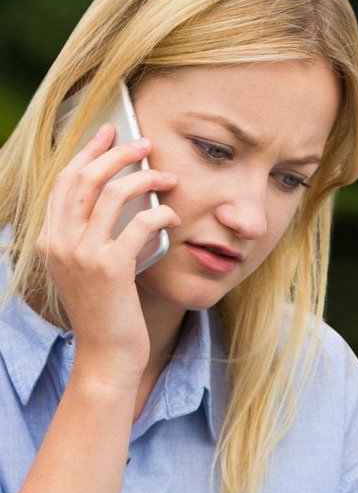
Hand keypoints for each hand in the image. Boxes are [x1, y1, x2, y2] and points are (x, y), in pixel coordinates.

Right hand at [35, 123, 180, 386]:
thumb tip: (120, 199)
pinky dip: (160, 215)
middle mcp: (59, 244)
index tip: (109, 133)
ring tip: (168, 177)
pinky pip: (139, 225)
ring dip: (145, 179)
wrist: (105, 358)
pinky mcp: (110, 269)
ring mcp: (82, 255)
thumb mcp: (86, 273)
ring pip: (112, 195)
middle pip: (85, 178)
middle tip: (145, 144)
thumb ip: (90, 239)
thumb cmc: (105, 317)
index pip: (64, 182)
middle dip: (117, 153)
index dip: (88, 152)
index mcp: (49, 241)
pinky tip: (173, 216)